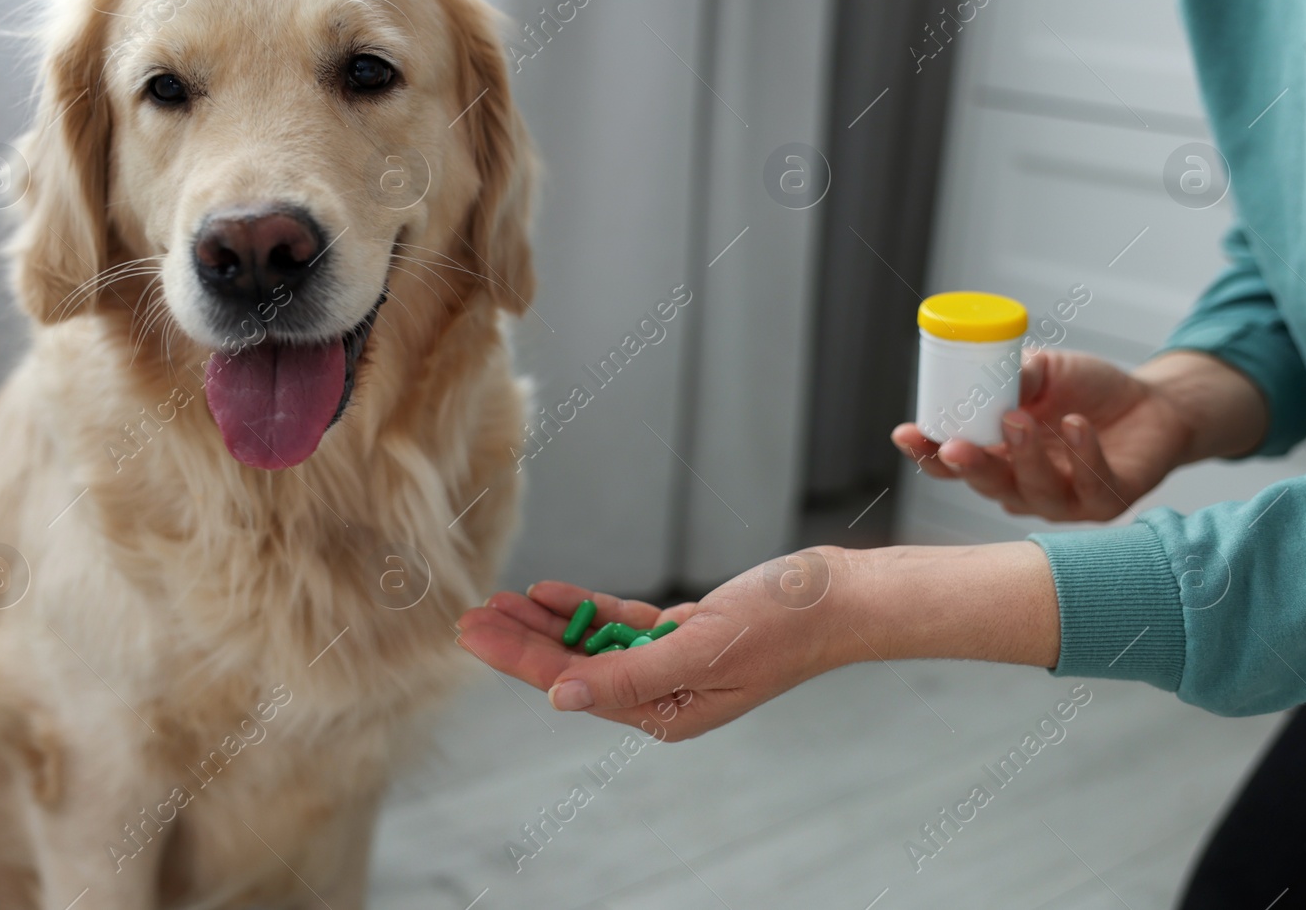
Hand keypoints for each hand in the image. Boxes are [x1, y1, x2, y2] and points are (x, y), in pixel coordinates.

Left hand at [455, 555, 851, 739]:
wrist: (838, 599)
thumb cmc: (781, 626)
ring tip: (497, 601)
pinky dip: (584, 608)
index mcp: (664, 713)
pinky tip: (550, 592)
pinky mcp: (682, 633)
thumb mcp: (698, 649)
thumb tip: (559, 698)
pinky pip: (618, 624)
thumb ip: (626, 675)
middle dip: (517, 641)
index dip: (516, 659)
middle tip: (467, 614)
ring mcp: (670, 663)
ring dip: (545, 622)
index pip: (571, 685)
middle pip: (571, 666)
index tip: (472, 634)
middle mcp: (662, 695)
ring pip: (589, 643)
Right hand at [891, 349, 1263, 520]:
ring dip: (1024, 458)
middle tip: (958, 445)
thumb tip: (989, 375)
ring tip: (1021, 420)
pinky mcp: (1106, 504)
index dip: (925, 452)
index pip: (950, 462)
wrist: (1154, 403)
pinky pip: (1088, 487)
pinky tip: (1077, 425)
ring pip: (1034, 492)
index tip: (906, 434)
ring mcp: (1063, 501)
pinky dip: (1082, 456)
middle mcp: (1022, 485)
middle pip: (987, 486)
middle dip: (970, 467)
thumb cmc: (1089, 389)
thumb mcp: (1046, 369)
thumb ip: (1016, 374)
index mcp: (996, 455)